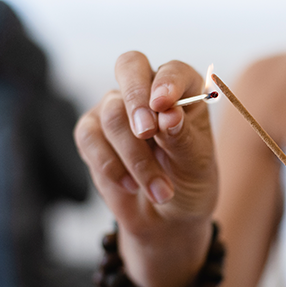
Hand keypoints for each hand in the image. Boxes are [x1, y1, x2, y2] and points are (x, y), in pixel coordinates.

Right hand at [74, 52, 217, 259]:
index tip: (164, 105)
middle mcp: (148, 91)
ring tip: (160, 190)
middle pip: (129, 67)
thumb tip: (168, 115)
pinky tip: (131, 186)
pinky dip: (111, 166)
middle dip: (136, 98)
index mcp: (184, 91)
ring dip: (135, 157)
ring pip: (112, 114)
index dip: (166, 82)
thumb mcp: (197, 164)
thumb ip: (183, 138)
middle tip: (146, 132)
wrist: (167, 218)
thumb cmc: (189, 182)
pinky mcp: (91, 133)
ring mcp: (116, 109)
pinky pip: (89, 138)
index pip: (172, 70)